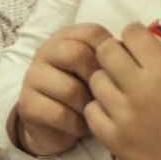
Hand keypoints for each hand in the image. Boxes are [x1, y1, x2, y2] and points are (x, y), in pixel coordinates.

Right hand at [12, 22, 113, 156]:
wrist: (51, 124)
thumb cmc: (83, 92)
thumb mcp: (97, 71)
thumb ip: (112, 58)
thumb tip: (133, 56)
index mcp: (65, 37)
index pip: (92, 32)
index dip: (111, 54)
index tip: (117, 74)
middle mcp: (45, 51)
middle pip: (78, 54)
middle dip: (98, 80)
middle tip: (106, 96)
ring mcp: (32, 77)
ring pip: (70, 89)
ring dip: (89, 107)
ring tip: (94, 114)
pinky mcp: (27, 104)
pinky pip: (60, 114)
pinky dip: (77, 125)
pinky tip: (81, 126)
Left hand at [86, 24, 160, 159]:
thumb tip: (143, 50)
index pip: (132, 32)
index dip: (135, 36)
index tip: (139, 46)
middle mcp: (141, 90)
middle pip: (105, 52)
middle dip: (115, 52)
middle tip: (124, 65)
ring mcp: (124, 117)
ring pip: (95, 81)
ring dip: (107, 81)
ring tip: (121, 92)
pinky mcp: (115, 140)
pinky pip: (91, 113)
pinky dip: (100, 110)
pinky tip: (115, 113)